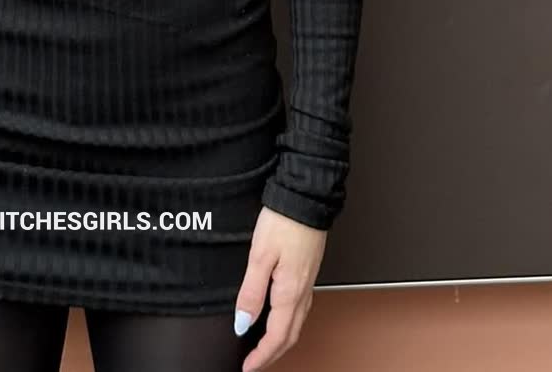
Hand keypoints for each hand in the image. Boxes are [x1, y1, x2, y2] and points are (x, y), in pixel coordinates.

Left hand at [235, 206, 325, 369]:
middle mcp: (303, 291)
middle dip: (273, 354)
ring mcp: (308, 281)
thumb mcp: (260, 256)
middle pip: (290, 335)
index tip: (247, 367)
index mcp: (290, 292)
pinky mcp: (309, 270)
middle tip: (255, 363)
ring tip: (264, 346)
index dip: (261, 356)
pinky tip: (279, 316)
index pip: (277, 336)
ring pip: (297, 322)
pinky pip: (300, 307)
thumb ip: (251, 293)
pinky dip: (289, 322)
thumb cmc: (285, 220)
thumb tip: (242, 323)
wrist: (307, 196)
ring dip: (281, 340)